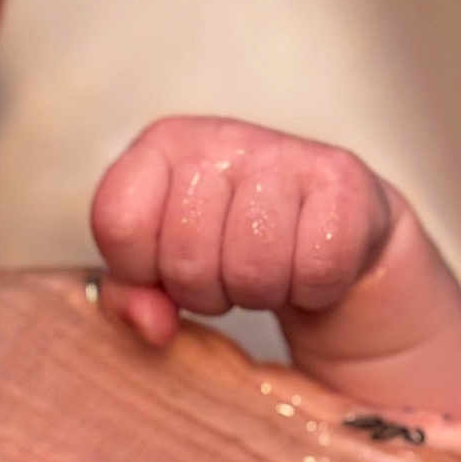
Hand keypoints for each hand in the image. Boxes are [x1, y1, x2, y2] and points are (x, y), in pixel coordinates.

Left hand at [89, 116, 397, 347]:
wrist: (328, 229)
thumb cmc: (229, 243)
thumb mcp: (161, 266)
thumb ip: (130, 296)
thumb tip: (152, 324)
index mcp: (162, 145)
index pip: (118, 221)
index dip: (138, 270)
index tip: (161, 271)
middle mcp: (219, 137)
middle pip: (185, 257)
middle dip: (204, 292)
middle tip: (226, 276)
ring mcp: (284, 151)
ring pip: (252, 267)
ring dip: (260, 294)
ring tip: (267, 272)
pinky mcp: (342, 177)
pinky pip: (317, 269)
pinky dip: (314, 290)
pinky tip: (310, 266)